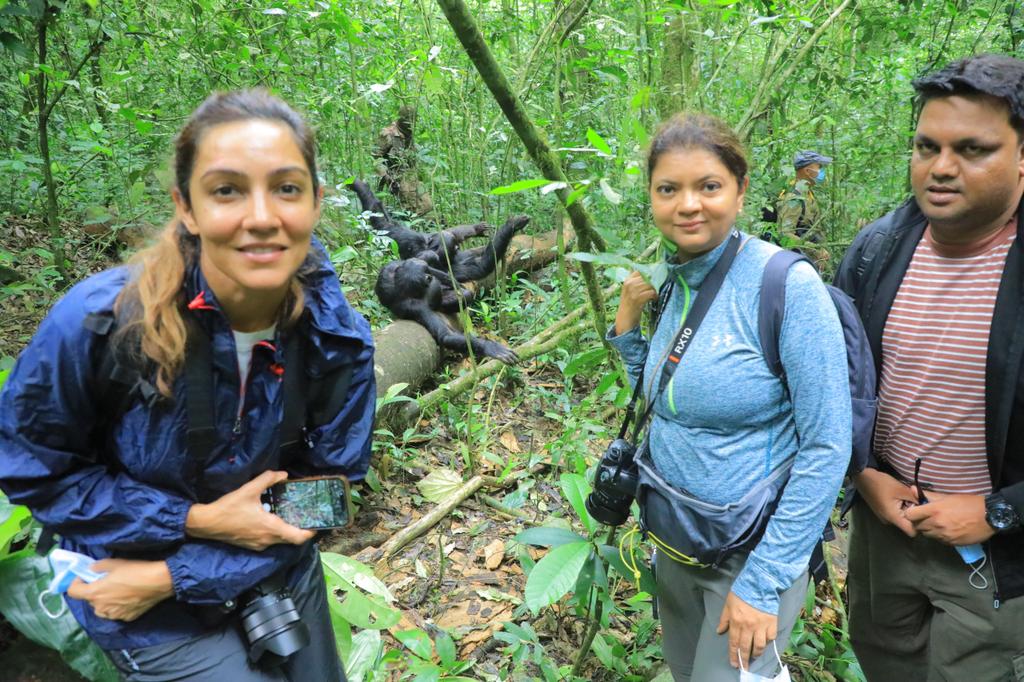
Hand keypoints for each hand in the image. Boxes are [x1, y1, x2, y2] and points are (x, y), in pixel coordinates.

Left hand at [66, 559, 172, 621]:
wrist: (159, 582)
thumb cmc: (135, 570)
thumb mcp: (114, 563)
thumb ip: (98, 567)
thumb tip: (91, 570)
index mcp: (94, 593)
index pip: (73, 592)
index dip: (75, 583)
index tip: (84, 577)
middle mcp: (101, 608)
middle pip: (89, 600)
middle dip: (94, 591)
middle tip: (107, 582)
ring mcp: (114, 615)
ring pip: (102, 609)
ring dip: (105, 601)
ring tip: (118, 592)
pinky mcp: (126, 618)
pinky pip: (116, 613)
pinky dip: (118, 607)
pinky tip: (129, 598)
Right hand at [186, 470, 314, 549]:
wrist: (207, 524)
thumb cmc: (229, 508)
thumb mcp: (249, 489)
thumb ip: (268, 479)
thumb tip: (283, 474)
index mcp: (271, 528)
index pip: (298, 537)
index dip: (310, 532)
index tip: (317, 523)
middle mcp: (267, 540)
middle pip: (291, 539)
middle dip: (300, 528)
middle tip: (305, 515)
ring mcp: (259, 545)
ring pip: (280, 540)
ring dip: (286, 530)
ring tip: (289, 514)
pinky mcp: (251, 545)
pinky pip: (269, 540)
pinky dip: (275, 532)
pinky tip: (271, 519)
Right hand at [614, 272, 658, 335]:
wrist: (625, 319)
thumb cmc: (629, 305)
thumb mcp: (629, 292)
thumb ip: (635, 283)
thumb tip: (648, 275)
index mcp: (626, 281)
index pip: (638, 272)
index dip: (646, 276)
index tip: (649, 282)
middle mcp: (629, 285)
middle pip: (646, 279)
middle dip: (651, 285)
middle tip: (653, 291)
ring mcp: (633, 292)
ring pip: (649, 285)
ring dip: (654, 291)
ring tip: (653, 296)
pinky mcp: (638, 299)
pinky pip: (651, 293)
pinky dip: (654, 296)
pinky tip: (654, 300)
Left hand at [717, 591, 777, 668]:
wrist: (759, 584)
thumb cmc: (741, 593)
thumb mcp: (728, 604)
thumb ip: (724, 619)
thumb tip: (719, 631)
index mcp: (736, 622)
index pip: (734, 643)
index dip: (733, 655)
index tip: (734, 664)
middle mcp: (748, 627)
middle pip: (746, 648)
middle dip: (744, 659)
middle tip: (744, 667)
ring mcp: (761, 626)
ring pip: (759, 646)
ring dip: (756, 654)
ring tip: (754, 656)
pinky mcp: (772, 623)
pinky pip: (770, 638)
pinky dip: (768, 642)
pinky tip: (765, 643)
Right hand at [854, 468, 918, 536]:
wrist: (863, 477)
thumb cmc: (882, 483)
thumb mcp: (902, 489)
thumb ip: (916, 499)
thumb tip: (927, 505)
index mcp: (893, 518)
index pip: (912, 532)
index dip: (920, 525)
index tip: (924, 515)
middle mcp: (888, 521)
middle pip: (907, 525)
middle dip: (914, 516)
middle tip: (917, 503)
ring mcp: (884, 517)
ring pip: (902, 519)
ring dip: (907, 511)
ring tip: (908, 498)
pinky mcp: (882, 512)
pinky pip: (896, 515)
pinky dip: (900, 509)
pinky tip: (900, 498)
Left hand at [904, 490, 993, 544]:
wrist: (989, 517)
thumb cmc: (969, 503)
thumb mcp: (948, 496)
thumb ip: (929, 495)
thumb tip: (912, 489)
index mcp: (934, 510)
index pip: (909, 515)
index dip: (911, 513)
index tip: (915, 511)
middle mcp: (936, 524)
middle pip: (917, 527)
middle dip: (919, 522)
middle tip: (926, 517)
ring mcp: (944, 535)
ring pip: (927, 535)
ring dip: (929, 530)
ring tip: (937, 524)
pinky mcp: (951, 543)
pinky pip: (939, 541)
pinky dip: (939, 536)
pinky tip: (946, 530)